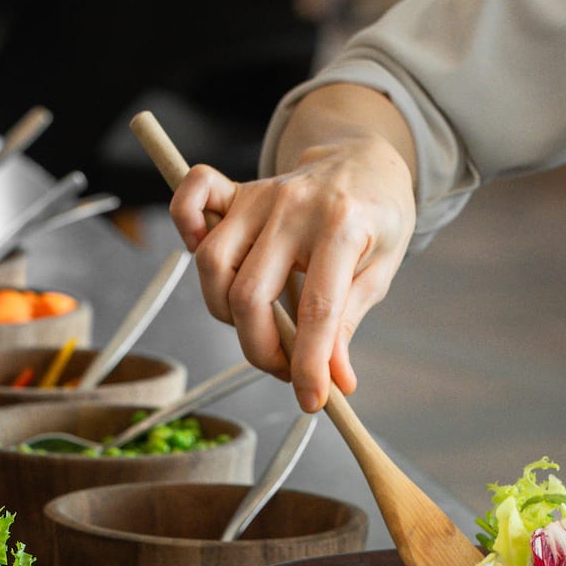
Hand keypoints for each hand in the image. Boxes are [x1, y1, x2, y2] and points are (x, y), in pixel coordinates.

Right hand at [170, 100, 416, 411]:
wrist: (365, 164)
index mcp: (342, 226)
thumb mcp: (379, 274)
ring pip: (212, 264)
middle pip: (250, 295)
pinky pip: (192, 197)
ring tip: (259, 328)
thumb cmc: (376, 222)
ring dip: (226, 314)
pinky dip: (186, 227)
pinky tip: (214, 268)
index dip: (311, 364)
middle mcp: (294, 207)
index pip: (317, 309)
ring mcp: (260, 195)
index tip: (313, 401)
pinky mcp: (237, 190)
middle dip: (262, 351)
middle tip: (285, 369)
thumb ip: (348, 324)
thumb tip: (335, 382)